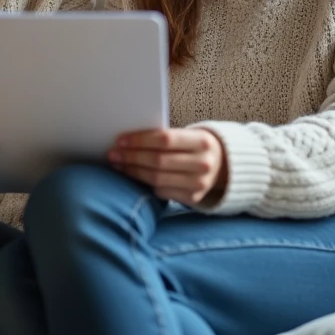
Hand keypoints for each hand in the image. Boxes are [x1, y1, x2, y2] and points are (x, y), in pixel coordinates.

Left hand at [108, 128, 227, 205]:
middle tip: (113, 154)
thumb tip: (127, 140)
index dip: (140, 140)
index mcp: (202, 141)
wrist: (222, 165)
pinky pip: (161, 190)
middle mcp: (203, 163)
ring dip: (133, 171)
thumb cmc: (194, 146)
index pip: (165, 139)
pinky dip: (144, 183)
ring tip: (118, 165)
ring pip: (157, 178)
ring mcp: (199, 183)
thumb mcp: (188, 136)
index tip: (120, 140)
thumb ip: (164, 137)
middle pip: (158, 161)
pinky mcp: (193, 198)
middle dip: (132, 157)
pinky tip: (133, 176)